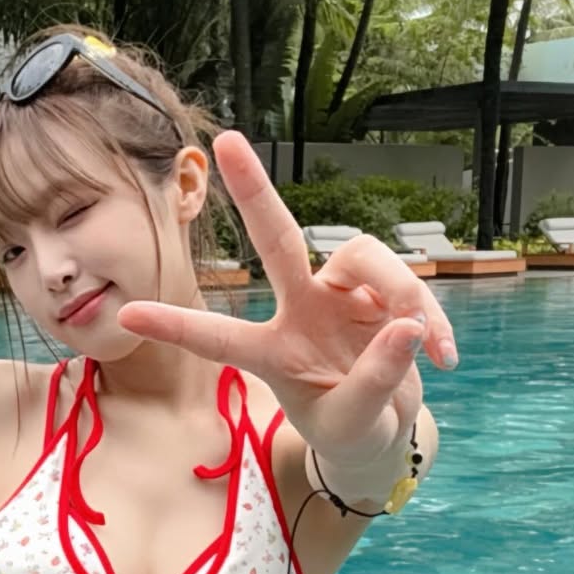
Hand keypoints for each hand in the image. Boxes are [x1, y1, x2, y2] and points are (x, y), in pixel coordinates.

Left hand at [118, 132, 457, 467]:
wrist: (384, 430)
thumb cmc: (349, 428)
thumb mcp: (352, 425)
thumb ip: (372, 383)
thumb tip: (404, 328)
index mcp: (271, 353)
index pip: (218, 339)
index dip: (177, 327)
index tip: (128, 316)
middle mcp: (300, 310)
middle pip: (278, 240)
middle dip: (255, 192)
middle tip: (227, 143)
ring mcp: (341, 296)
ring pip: (364, 257)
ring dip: (402, 293)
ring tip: (426, 346)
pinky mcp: (384, 293)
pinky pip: (410, 287)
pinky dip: (432, 321)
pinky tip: (445, 357)